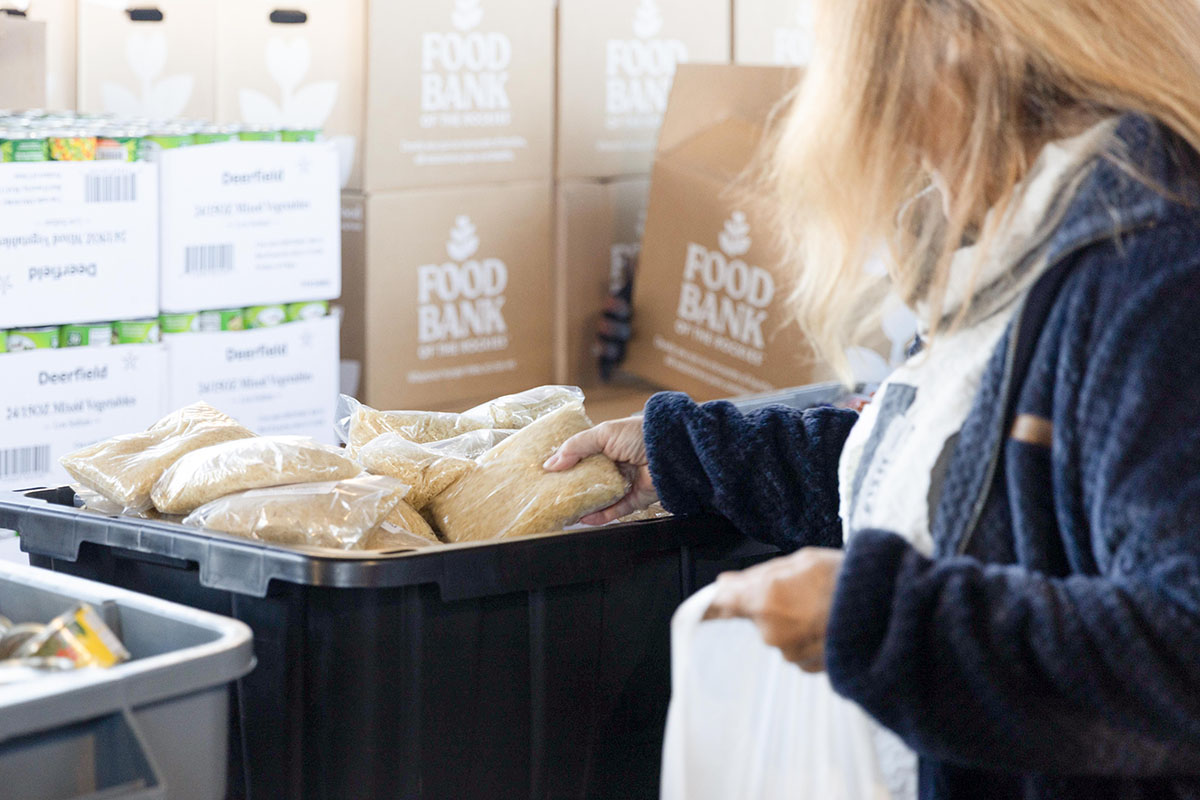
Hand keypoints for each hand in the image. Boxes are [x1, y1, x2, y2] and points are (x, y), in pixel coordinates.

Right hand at [543, 415, 658, 523]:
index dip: (566, 464)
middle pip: (589, 479)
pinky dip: (600, 516)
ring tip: (564, 510)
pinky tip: (584, 518)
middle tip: (551, 494)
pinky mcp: (636, 499)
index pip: (583, 456)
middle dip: (572, 487)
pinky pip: (615, 511)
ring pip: (601, 497)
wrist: (672, 450)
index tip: (548, 474)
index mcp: (609, 445)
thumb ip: (576, 447)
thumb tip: (551, 464)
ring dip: (584, 504)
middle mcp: (616, 464)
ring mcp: (626, 482)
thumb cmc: (640, 434)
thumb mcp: (603, 434)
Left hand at [703, 548, 843, 672]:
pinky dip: (809, 637)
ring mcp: (790, 653)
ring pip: (780, 633)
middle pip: (757, 616)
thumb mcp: (801, 561)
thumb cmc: (848, 580)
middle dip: (772, 603)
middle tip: (802, 588)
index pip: (721, 605)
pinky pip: (798, 649)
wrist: (890, 612)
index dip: (711, 604)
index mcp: (765, 598)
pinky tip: (830, 623)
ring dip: (794, 620)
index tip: (702, 606)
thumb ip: (757, 575)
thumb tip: (724, 583)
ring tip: (824, 605)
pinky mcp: (808, 668)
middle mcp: (771, 631)